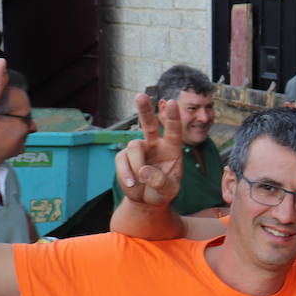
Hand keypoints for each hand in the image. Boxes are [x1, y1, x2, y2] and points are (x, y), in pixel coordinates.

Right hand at [115, 92, 184, 206]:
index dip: (172, 117)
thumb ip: (160, 181)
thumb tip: (143, 170)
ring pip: (133, 148)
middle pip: (150, 124)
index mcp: (172, 148)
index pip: (174, 130)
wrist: (146, 200)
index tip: (172, 102)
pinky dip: (125, 174)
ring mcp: (139, 149)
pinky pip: (121, 160)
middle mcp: (155, 144)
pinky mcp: (124, 156)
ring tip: (138, 184)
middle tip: (140, 95)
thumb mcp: (169, 190)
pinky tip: (132, 184)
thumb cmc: (163, 192)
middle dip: (145, 110)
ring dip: (135, 166)